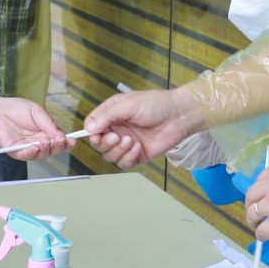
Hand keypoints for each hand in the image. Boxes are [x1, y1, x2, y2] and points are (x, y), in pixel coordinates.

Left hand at [0, 98, 72, 160]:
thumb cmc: (15, 109)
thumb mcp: (36, 111)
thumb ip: (48, 123)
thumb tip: (61, 135)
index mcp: (46, 132)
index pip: (60, 140)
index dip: (67, 142)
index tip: (73, 140)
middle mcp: (39, 141)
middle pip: (53, 150)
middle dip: (58, 147)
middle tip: (59, 141)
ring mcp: (28, 148)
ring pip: (42, 155)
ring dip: (46, 150)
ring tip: (45, 141)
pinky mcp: (17, 152)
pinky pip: (27, 156)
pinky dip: (32, 153)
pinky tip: (35, 147)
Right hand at [84, 88, 204, 169]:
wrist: (179, 116)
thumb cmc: (156, 104)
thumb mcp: (128, 104)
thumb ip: (107, 116)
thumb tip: (89, 128)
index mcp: (112, 114)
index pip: (92, 126)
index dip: (91, 132)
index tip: (95, 134)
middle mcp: (117, 129)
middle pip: (98, 144)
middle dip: (105, 143)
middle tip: (116, 136)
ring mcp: (126, 143)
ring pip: (110, 156)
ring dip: (118, 150)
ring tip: (130, 140)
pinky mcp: (137, 155)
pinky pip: (124, 163)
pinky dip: (128, 157)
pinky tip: (137, 147)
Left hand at [243, 159, 268, 240]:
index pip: (261, 178)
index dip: (261, 190)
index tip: (263, 198)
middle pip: (252, 194)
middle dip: (252, 204)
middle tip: (256, 212)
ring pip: (252, 213)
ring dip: (253, 220)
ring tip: (257, 225)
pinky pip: (261, 230)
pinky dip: (260, 235)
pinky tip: (264, 236)